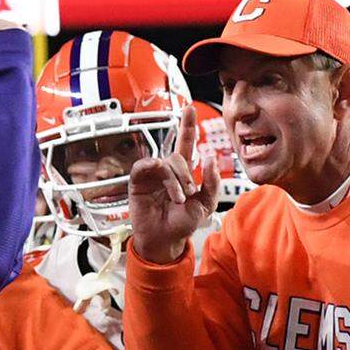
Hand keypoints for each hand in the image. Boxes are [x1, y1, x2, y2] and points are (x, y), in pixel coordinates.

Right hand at [129, 104, 218, 263]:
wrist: (165, 240)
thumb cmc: (182, 223)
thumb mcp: (206, 205)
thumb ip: (212, 183)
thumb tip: (208, 159)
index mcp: (182, 172)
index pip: (185, 143)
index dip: (187, 126)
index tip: (189, 108)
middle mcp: (166, 170)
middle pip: (178, 156)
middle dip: (186, 174)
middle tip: (188, 194)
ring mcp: (152, 175)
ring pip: (165, 163)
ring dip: (174, 181)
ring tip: (178, 198)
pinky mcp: (137, 182)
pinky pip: (144, 166)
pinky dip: (153, 169)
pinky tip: (160, 181)